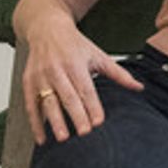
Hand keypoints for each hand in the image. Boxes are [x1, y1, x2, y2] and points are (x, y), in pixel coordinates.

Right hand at [21, 12, 140, 144]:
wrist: (46, 29)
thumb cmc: (75, 45)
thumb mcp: (99, 56)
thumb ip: (119, 74)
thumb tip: (139, 87)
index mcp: (76, 64)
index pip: (86, 88)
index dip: (92, 105)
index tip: (99, 122)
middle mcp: (57, 70)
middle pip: (68, 97)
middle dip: (76, 115)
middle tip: (84, 133)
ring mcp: (41, 77)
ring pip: (48, 102)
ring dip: (54, 122)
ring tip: (63, 138)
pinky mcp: (28, 83)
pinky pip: (31, 106)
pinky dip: (35, 123)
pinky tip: (41, 138)